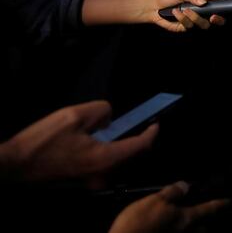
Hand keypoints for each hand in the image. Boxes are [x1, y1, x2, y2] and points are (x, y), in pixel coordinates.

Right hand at [0, 101, 156, 183]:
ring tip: (116, 128)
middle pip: (130, 155)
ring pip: (116, 160)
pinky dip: (108, 151)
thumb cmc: (42, 141)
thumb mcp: (74, 115)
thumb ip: (101, 111)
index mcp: (105, 158)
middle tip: (138, 122)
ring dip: (121, 144)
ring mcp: (91, 181)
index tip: (156, 123)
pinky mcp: (81, 181)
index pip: (140, 146)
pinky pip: (103, 164)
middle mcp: (102, 174)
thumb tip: (109, 117)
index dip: (151, 133)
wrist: (14, 165)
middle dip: (137, 138)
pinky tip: (98, 139)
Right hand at [108, 181, 227, 232]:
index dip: (220, 204)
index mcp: (185, 219)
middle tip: (206, 219)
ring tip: (189, 226)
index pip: (208, 209)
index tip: (231, 201)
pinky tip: (169, 230)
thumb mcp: (154, 201)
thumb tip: (186, 185)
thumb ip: (172, 193)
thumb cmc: (139, 223)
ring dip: (193, 232)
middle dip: (205, 224)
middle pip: (201, 229)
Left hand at [151, 0, 224, 31]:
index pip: (216, 7)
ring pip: (202, 24)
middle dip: (216, 20)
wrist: (155, 6)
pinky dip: (182, 18)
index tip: (216, 13)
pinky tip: (175, 12)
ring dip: (194, 17)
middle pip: (214, 20)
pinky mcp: (186, 27)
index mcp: (203, 2)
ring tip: (184, 9)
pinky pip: (188, 26)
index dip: (220, 12)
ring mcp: (194, 21)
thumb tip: (204, 2)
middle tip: (211, 17)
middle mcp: (201, 13)